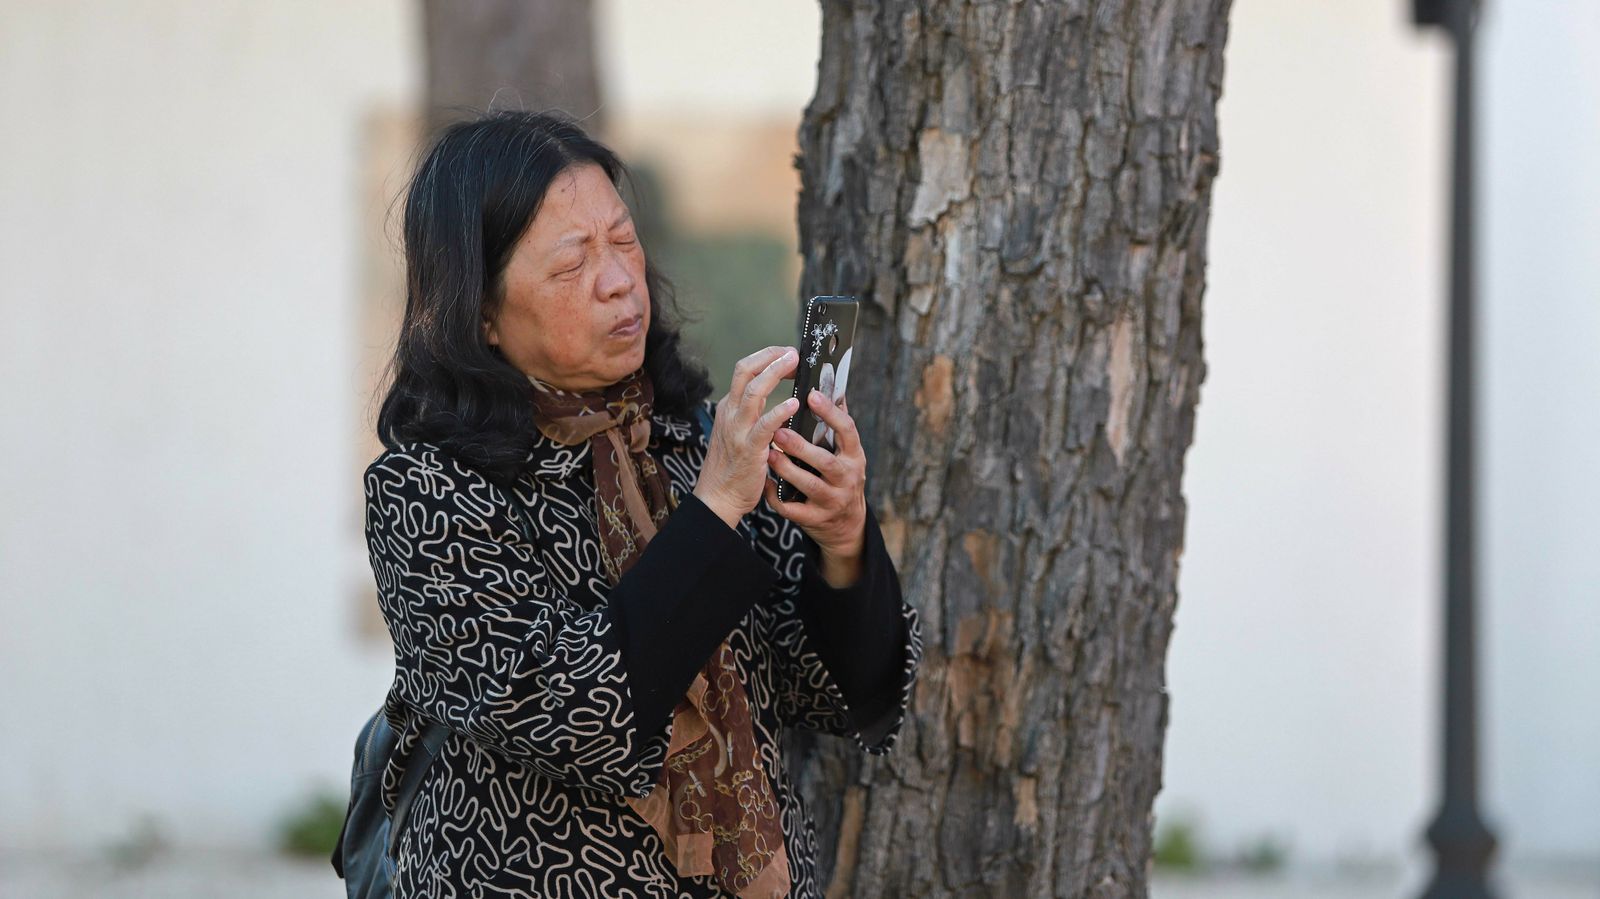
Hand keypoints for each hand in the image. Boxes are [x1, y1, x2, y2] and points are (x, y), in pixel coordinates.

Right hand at [693, 346, 799, 527]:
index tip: (786, 354)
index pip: (744, 370)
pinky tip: (794, 403)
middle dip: (770, 356)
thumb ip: (754, 413)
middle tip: (793, 352)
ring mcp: (737, 430)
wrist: (718, 497)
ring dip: (774, 373)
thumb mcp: (739, 432)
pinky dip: (779, 411)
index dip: (766, 357)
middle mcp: (730, 413)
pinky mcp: (748, 449)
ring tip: (794, 362)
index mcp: (730, 408)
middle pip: (744, 371)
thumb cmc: (734, 467)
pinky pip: (763, 425)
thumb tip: (777, 396)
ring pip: (752, 391)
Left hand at [761, 390, 866, 574]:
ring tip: (769, 454)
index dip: (830, 413)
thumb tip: (834, 386)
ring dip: (787, 470)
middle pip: (825, 461)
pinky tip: (765, 483)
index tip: (811, 394)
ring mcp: (832, 500)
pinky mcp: (815, 519)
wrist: (845, 525)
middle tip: (779, 430)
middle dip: (801, 447)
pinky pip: (793, 508)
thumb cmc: (840, 477)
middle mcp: (847, 478)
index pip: (847, 430)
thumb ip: (839, 423)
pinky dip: (776, 497)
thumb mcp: (847, 452)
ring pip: (808, 485)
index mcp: (854, 456)